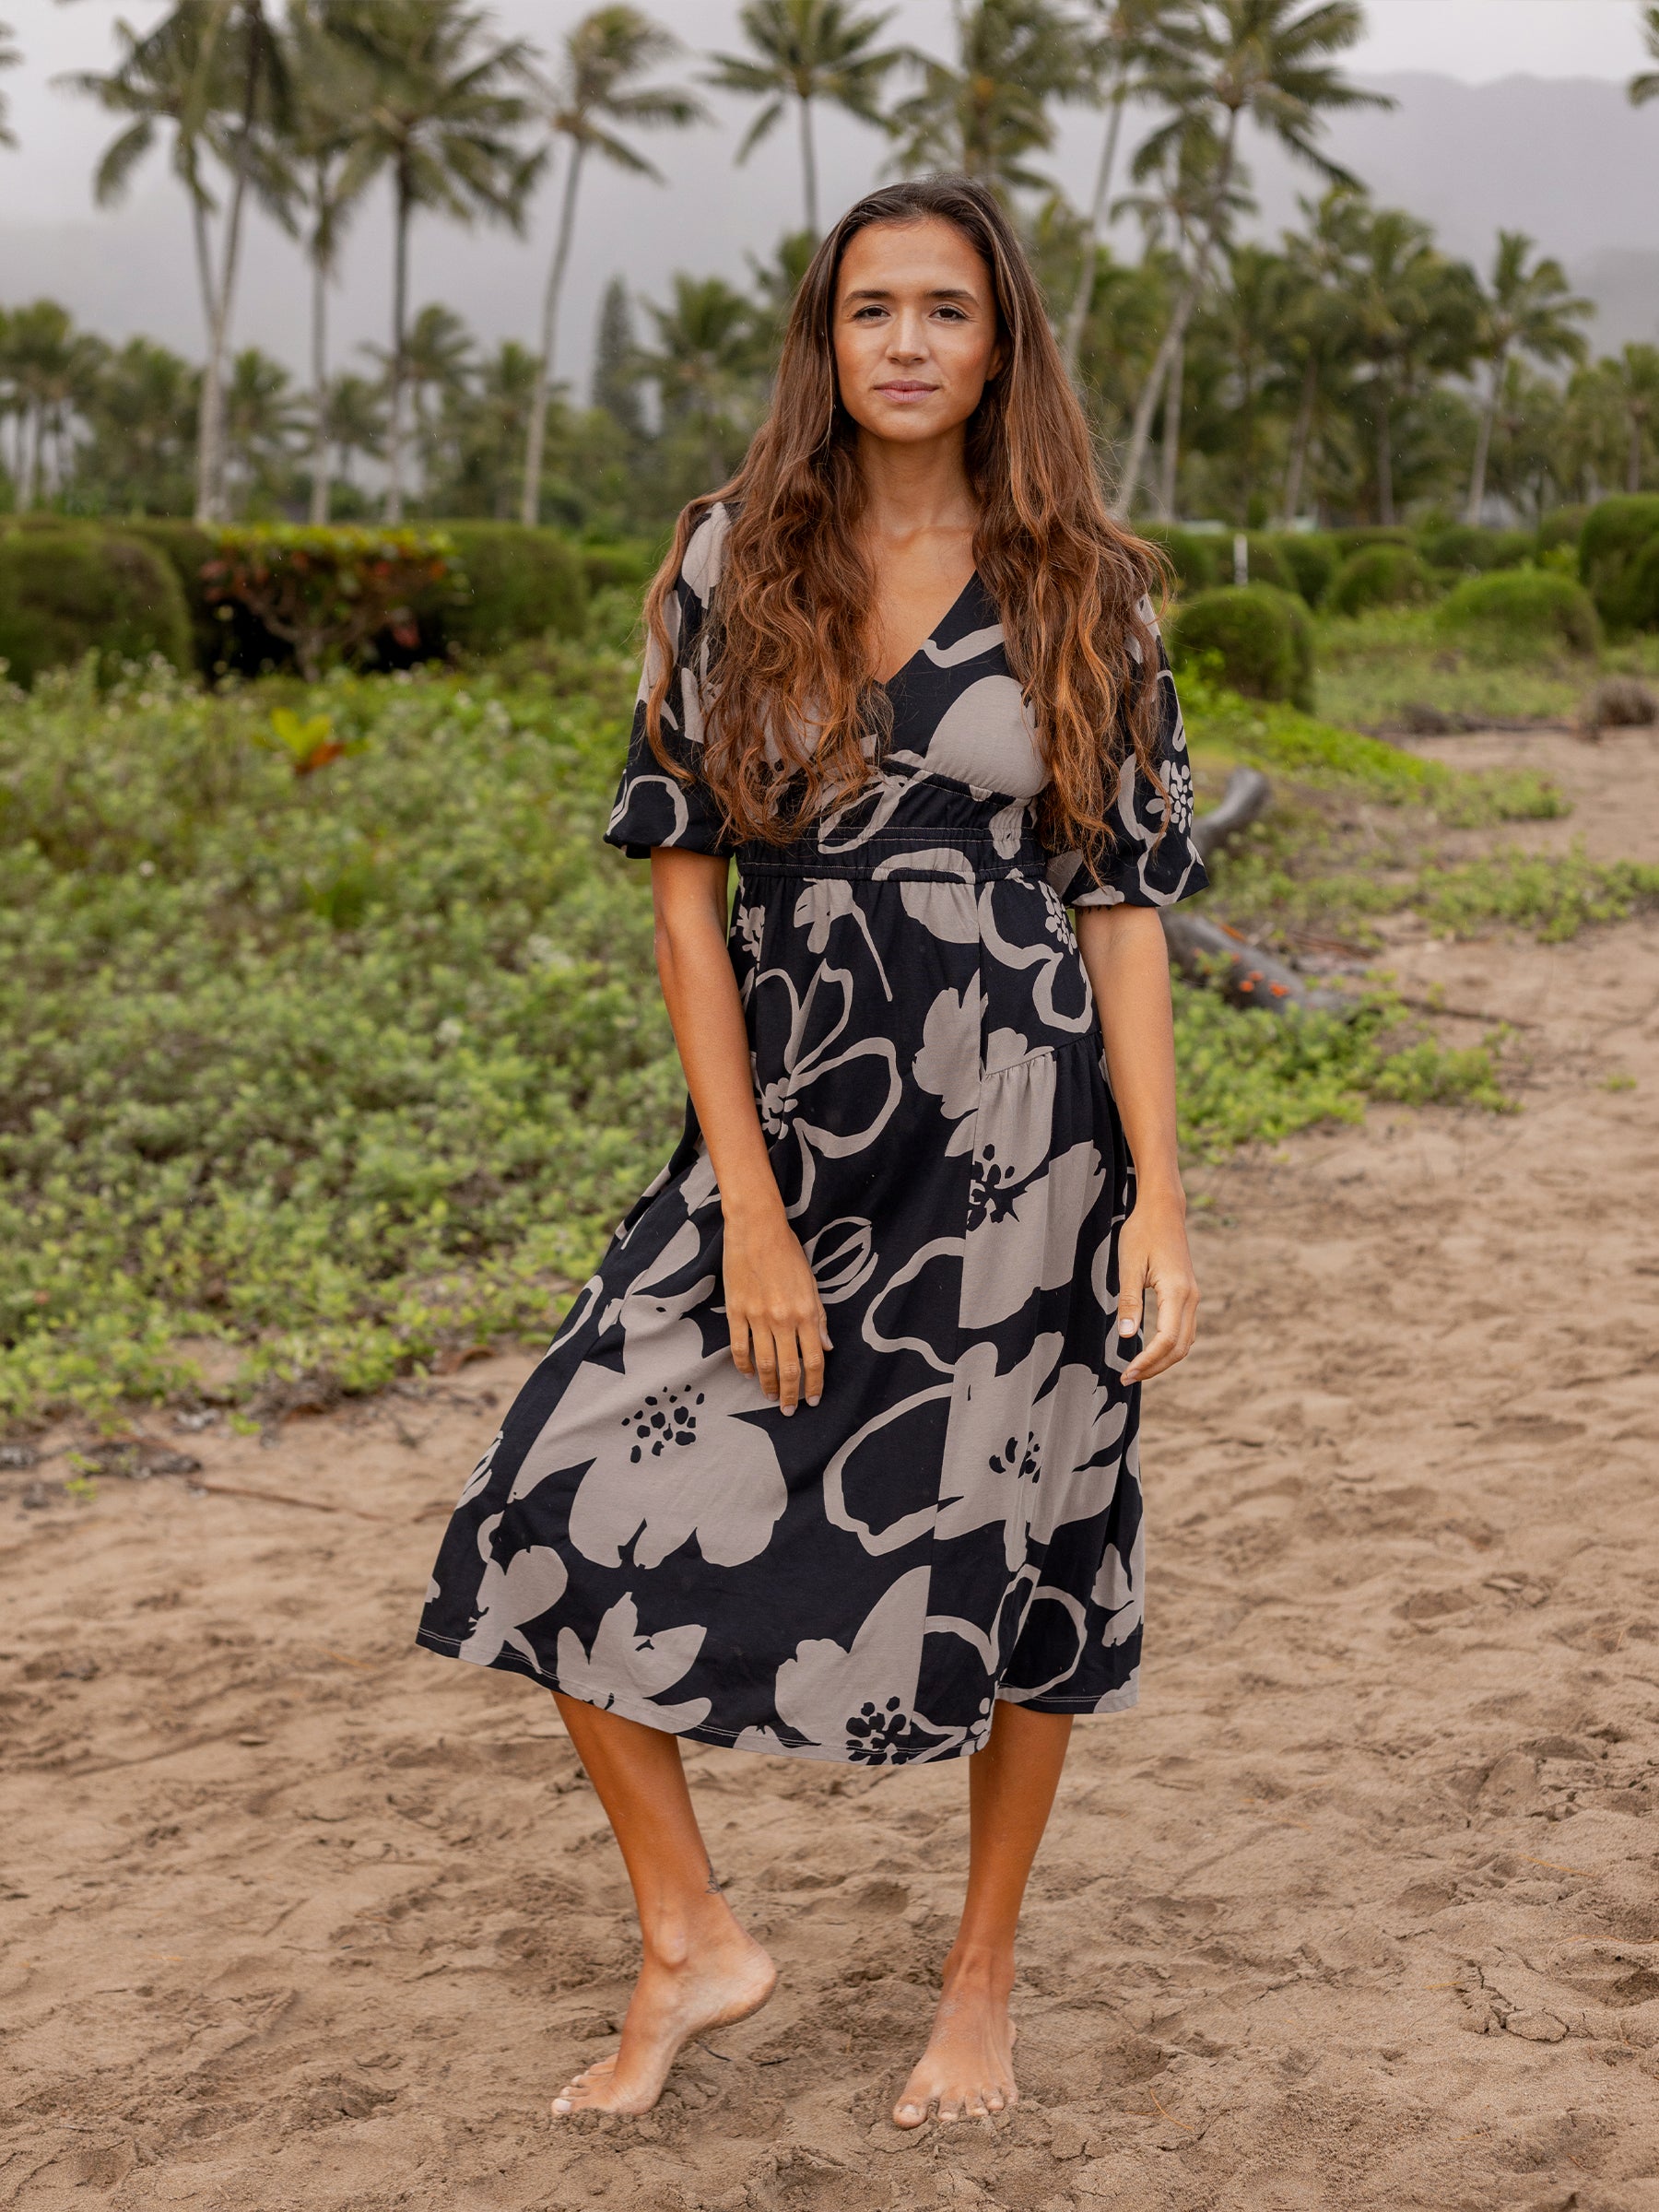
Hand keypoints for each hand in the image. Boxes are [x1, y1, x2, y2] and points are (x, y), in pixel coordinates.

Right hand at [722, 1199, 831, 1414]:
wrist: (757, 1228)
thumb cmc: (788, 1252)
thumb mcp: (811, 1283)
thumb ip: (819, 1317)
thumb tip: (827, 1347)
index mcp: (806, 1312)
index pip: (814, 1359)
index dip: (815, 1384)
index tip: (813, 1399)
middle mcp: (783, 1319)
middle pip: (790, 1368)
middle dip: (791, 1394)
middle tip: (790, 1410)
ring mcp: (758, 1317)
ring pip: (765, 1363)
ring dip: (769, 1385)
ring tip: (771, 1398)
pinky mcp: (736, 1311)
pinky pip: (740, 1347)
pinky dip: (744, 1365)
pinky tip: (749, 1374)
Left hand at [1116, 1187, 1197, 1385]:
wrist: (1163, 1210)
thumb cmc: (1142, 1233)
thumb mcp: (1129, 1266)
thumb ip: (1129, 1301)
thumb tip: (1127, 1336)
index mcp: (1177, 1292)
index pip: (1166, 1340)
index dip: (1147, 1361)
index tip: (1126, 1373)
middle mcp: (1191, 1298)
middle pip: (1179, 1348)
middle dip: (1155, 1368)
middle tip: (1127, 1378)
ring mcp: (1193, 1297)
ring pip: (1185, 1341)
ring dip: (1163, 1360)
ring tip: (1137, 1370)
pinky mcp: (1188, 1294)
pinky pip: (1184, 1330)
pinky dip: (1169, 1347)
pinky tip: (1150, 1351)